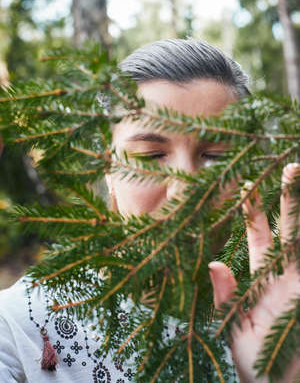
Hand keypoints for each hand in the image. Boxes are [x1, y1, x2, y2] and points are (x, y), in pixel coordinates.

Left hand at [209, 163, 299, 382]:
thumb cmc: (258, 366)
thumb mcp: (237, 327)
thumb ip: (226, 295)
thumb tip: (213, 262)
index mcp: (263, 277)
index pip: (258, 235)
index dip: (252, 211)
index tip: (244, 186)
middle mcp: (287, 273)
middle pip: (290, 227)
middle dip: (290, 198)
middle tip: (290, 167)